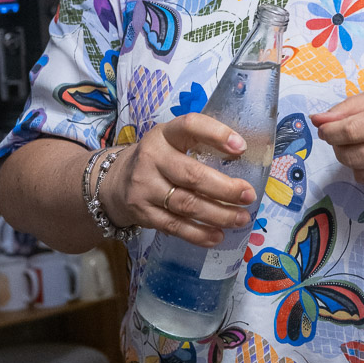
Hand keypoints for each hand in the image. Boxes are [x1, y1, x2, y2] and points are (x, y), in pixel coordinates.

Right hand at [98, 116, 255, 247]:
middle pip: (192, 175)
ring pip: (186, 204)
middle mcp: (151, 158)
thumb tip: (244, 159)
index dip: (216, 134)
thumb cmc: (158, 160)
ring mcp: (144, 187)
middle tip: (248, 195)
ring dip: (218, 214)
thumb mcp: (173, 142)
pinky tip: (217, 236)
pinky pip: (174, 226)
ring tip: (241, 218)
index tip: (241, 147)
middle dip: (225, 188)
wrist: (114, 182)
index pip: (190, 126)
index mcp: (164, 134)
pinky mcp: (142, 213)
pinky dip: (199, 234)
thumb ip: (201, 145)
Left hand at [312, 82, 363, 191]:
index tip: (325, 128)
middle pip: (353, 156)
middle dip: (338, 147)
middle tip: (342, 137)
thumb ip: (349, 108)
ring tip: (360, 147)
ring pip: (362, 175)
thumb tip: (318, 120)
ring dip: (352, 162)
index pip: (350, 132)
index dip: (330, 132)